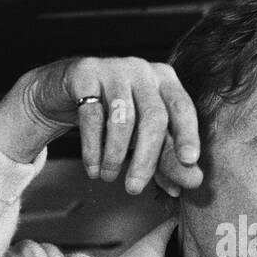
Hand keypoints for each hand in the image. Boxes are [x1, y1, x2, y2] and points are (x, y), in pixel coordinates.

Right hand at [0, 57, 203, 195]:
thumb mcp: (143, 138)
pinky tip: (93, 169)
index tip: (189, 160)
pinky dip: (93, 148)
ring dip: (115, 155)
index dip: (188, 134)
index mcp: (165, 80)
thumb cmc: (112, 116)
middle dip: (147, 157)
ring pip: (123, 118)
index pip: (183, 108)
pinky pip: (92, 116)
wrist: (63, 94)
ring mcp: (113, 68)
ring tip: (109, 177)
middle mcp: (142, 69)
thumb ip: (167, 158)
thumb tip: (193, 182)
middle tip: (134, 189)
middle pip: (154, 116)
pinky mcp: (85, 74)